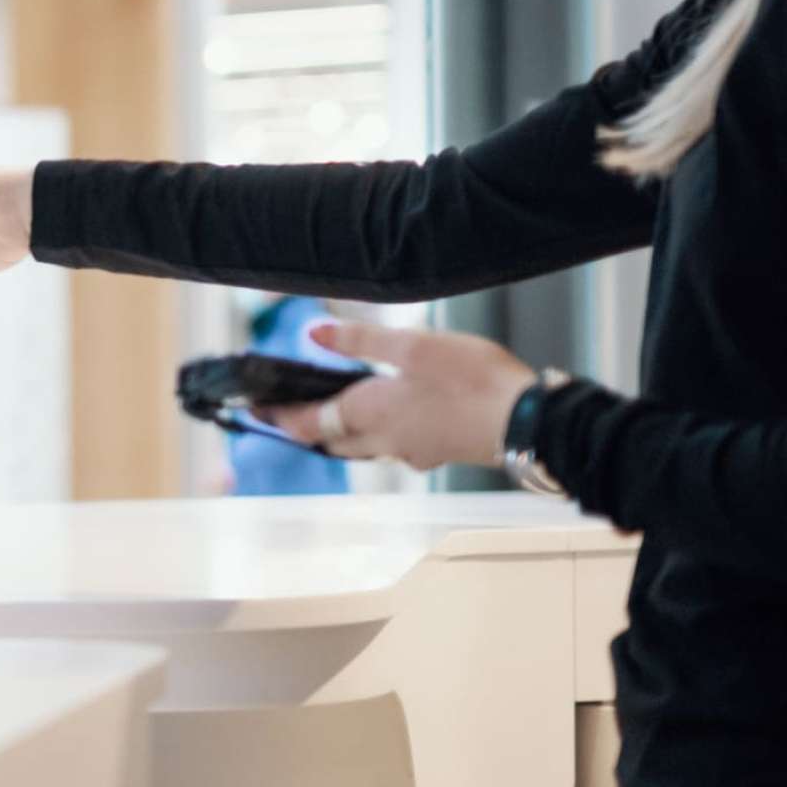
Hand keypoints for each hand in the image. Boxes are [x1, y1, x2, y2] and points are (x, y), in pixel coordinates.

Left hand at [265, 323, 535, 471]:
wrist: (528, 422)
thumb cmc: (471, 380)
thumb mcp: (411, 346)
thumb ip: (359, 340)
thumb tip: (313, 334)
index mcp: (369, 414)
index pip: (309, 424)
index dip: (280, 418)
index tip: (257, 411)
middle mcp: (385, 441)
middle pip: (332, 440)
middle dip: (308, 427)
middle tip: (287, 411)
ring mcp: (413, 452)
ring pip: (364, 446)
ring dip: (342, 432)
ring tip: (331, 409)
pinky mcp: (438, 452)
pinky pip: (394, 446)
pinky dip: (378, 432)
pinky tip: (391, 414)